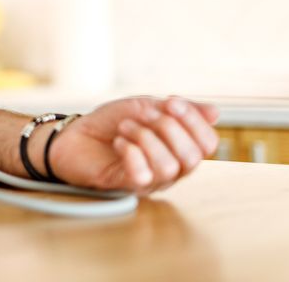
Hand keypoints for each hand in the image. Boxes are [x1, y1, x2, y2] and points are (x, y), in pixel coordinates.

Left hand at [46, 96, 219, 194]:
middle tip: (144, 115)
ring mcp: (150, 181)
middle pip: (193, 157)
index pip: (207, 143)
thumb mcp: (143, 107)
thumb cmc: (109, 123)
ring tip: (125, 127)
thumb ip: (176, 110)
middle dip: (169, 128)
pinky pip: (143, 176)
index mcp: (178, 147)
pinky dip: (131, 152)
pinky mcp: (127, 187)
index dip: (193, 120)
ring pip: (169, 167)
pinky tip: (119, 142)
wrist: (73, 135)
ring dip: (145, 138)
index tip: (170, 101)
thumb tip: (216, 113)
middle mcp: (170, 168)